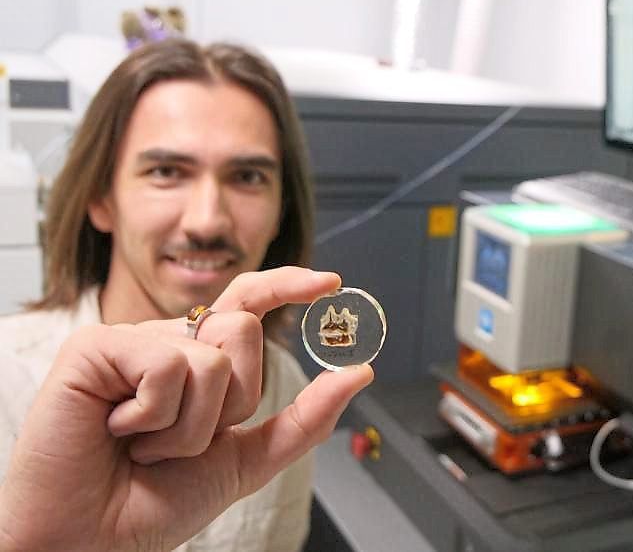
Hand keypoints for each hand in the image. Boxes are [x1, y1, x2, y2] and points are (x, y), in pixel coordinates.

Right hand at [0, 267, 373, 551]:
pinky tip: (116, 431)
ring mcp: (131, 341)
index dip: (287, 285)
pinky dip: (154, 417)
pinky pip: (169, 365)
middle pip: (244, 330)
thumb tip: (359, 372)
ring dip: (189, 427)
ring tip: (143, 445)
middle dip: (231, 404)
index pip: (248, 304)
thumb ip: (305, 418)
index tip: (330, 284)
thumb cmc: (156, 501)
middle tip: (180, 441)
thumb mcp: (248, 459)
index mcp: (198, 362)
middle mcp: (167, 343)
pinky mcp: (95, 347)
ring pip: (213, 358)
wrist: (93, 540)